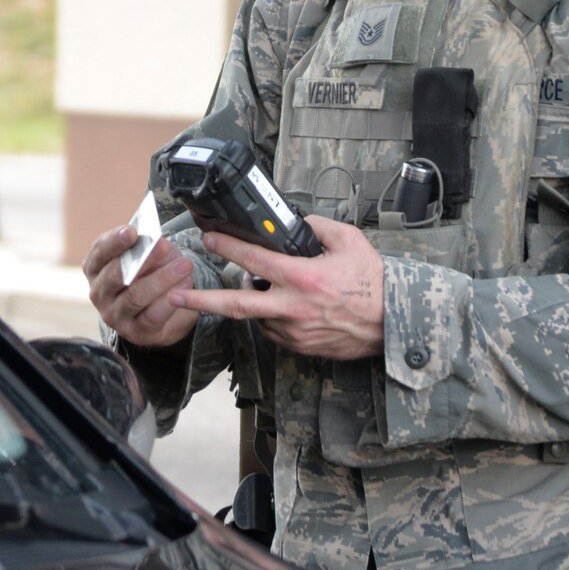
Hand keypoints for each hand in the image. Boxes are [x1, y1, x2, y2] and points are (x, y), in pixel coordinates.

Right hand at [81, 222, 197, 347]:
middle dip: (142, 259)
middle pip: (115, 275)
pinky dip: (170, 300)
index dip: (114, 241)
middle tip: (164, 246)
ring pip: (136, 296)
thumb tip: (157, 243)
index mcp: (95, 268)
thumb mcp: (146, 255)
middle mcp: (98, 293)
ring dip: (162, 279)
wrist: (162, 309)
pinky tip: (185, 285)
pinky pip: (152, 315)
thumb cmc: (149, 273)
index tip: (132, 231)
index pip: (99, 252)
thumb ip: (147, 248)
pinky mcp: (135, 332)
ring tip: (185, 265)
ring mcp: (114, 315)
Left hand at [168, 217, 383, 359]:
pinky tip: (284, 305)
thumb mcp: (349, 241)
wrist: (393, 324)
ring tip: (263, 286)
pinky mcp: (299, 346)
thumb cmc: (373, 282)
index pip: (253, 259)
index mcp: (302, 278)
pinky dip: (270, 316)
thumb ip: (317, 227)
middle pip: (235, 305)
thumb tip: (295, 222)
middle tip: (174, 297)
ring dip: (251, 301)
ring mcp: (294, 331)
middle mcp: (292, 307)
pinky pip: (274, 330)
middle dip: (201, 301)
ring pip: (256, 316)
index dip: (227, 247)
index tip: (208, 238)